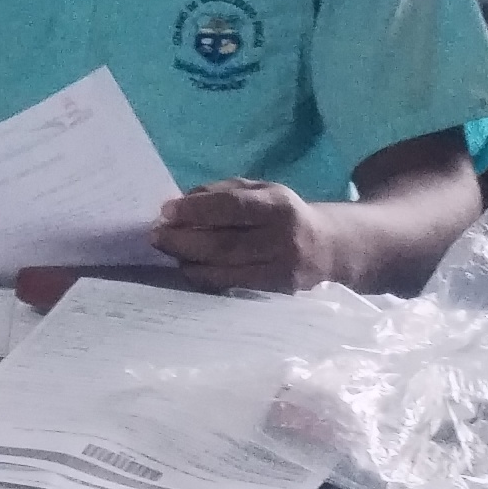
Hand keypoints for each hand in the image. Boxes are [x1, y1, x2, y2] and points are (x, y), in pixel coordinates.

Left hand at [148, 179, 347, 293]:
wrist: (331, 251)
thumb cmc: (286, 216)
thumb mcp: (263, 191)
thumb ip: (224, 193)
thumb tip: (181, 204)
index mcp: (280, 208)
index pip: (233, 208)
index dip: (196, 210)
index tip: (166, 211)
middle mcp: (283, 242)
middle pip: (224, 245)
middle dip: (183, 241)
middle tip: (155, 236)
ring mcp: (281, 274)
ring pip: (225, 273)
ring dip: (189, 263)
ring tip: (168, 252)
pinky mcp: (277, 297)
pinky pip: (232, 290)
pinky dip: (205, 279)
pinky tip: (190, 269)